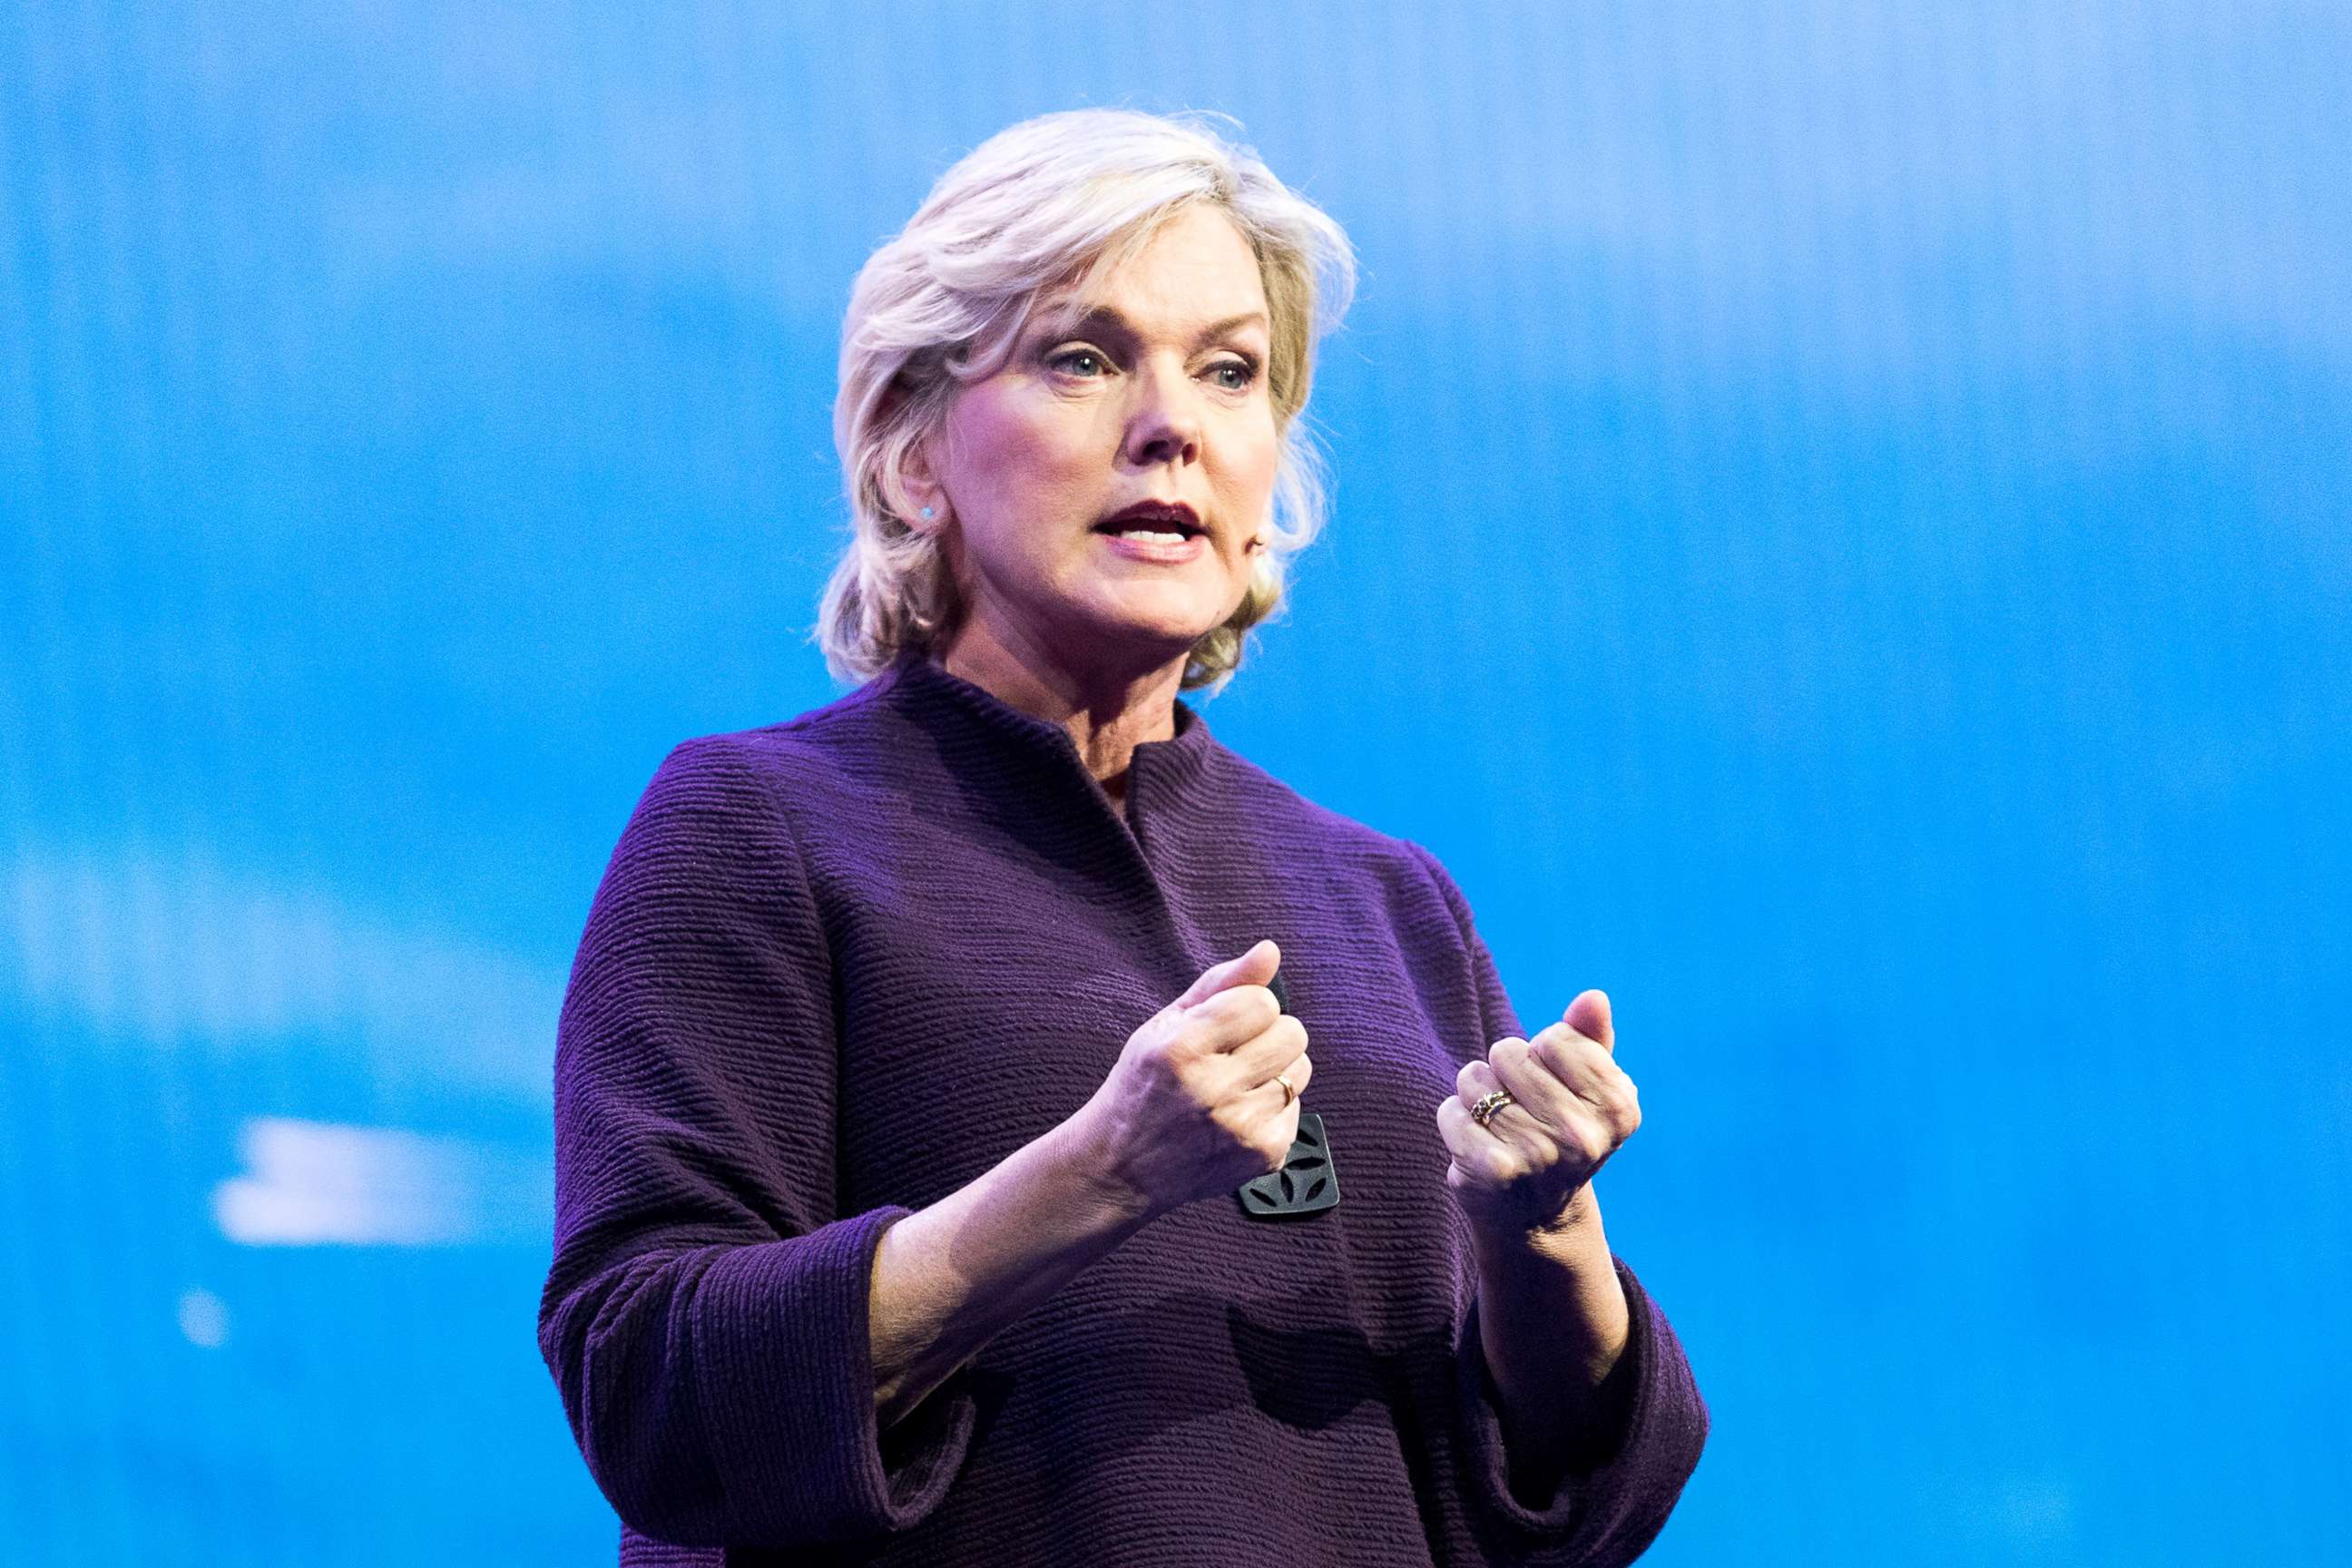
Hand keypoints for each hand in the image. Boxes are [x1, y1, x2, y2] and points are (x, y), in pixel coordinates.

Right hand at [1076, 940, 1311, 1218]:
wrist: (1121, 1170)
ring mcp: (1242, 1127)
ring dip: (1274, 1070)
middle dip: (1268, 1036)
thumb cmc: (1142, 1086)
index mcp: (1183, 1049)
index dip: (1246, 1010)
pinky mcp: (1264, 1154)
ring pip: (1301, 1069)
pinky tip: (1237, 1116)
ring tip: (1236, 1085)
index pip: (1262, 1002)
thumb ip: (1219, 984)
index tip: (1224, 1027)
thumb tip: (1271, 949)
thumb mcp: (1165, 1026)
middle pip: (1292, 1033)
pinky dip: (1273, 1107)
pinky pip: (1298, 1107)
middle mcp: (1214, 1089)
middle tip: (1234, 1054)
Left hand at [1436, 990, 1638, 1234]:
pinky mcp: (1496, 1170)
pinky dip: (1454, 1121)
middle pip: (1509, 1052)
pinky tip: (1475, 1146)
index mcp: (1618, 1107)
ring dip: (1476, 1097)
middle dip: (1505, 1074)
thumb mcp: (1585, 1088)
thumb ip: (1590, 1039)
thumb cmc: (1559, 1134)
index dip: (1543, 1056)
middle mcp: (1585, 1135)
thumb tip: (1594, 997)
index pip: (1555, 1038)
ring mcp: (1540, 1155)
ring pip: (1474, 1079)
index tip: (1554, 1091)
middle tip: (1521, 1112)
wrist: (1536, 1217)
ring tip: (1498, 1128)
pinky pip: (1451, 1111)